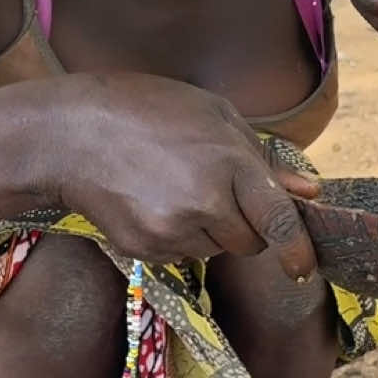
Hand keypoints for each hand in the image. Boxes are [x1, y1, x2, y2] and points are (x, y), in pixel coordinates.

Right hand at [54, 73, 318, 278]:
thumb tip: (307, 193)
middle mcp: (206, 203)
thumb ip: (263, 158)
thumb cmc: (148, 109)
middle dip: (245, 225)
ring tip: (174, 186)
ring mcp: (173, 231)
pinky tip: (152, 200)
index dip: (297, 249)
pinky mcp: (146, 249)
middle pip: (250, 243)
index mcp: (230, 163)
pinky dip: (177, 235)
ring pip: (215, 249)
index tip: (304, 268)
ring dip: (209, 229)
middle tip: (217, 190)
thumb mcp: (214, 114)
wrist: (71, 134)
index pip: (279, 221)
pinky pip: (181, 254)